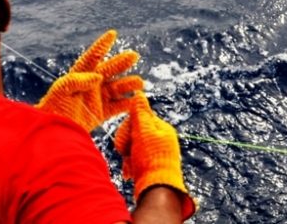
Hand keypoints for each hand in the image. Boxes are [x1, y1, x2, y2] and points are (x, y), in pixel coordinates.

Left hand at [35, 30, 142, 131]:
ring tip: (140, 82)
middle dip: (121, 63)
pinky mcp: (101, 113)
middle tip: (134, 56)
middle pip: (109, 70)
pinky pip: (117, 106)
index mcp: (79, 75)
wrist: (53, 132)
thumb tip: (98, 76)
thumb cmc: (53, 108)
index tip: (112, 34)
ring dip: (128, 84)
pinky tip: (136, 100)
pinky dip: (127, 103)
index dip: (102, 46)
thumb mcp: (61, 91)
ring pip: (116, 88)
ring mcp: (97, 98)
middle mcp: (90, 84)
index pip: (92, 57)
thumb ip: (78, 81)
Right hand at [115, 93, 195, 218]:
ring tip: (128, 164)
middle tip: (123, 152)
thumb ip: (140, 113)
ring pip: (134, 147)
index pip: (139, 118)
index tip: (124, 139)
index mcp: (162, 129)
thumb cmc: (151, 160)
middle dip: (127, 142)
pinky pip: (137, 160)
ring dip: (127, 155)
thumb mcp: (144, 132)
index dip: (128, 127)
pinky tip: (129, 172)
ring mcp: (158, 154)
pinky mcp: (152, 167)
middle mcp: (162, 140)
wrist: (157, 191)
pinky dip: (131, 164)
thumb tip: (139, 94)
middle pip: (136, 132)